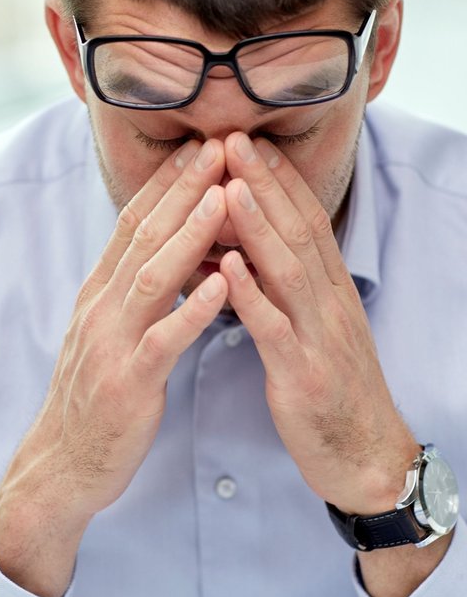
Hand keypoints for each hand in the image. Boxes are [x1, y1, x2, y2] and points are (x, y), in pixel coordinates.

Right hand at [0, 138, 228, 596]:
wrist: (65, 461)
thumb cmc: (99, 393)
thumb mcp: (110, 330)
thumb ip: (134, 289)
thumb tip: (164, 248)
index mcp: (101, 292)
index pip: (133, 223)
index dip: (166, 182)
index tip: (199, 145)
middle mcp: (102, 307)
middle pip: (144, 237)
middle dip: (183, 189)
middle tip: (217, 146)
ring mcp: (112, 343)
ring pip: (153, 277)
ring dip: (189, 234)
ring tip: (223, 196)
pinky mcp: (129, 382)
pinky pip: (164, 339)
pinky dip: (194, 307)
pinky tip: (224, 281)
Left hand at [219, 132, 418, 514]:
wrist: (368, 456)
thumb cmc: (336, 392)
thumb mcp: (321, 332)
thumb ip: (294, 293)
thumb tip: (256, 255)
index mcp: (332, 293)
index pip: (307, 223)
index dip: (280, 181)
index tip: (250, 143)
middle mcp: (330, 305)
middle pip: (297, 234)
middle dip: (264, 184)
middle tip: (233, 140)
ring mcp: (320, 339)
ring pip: (288, 272)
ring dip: (258, 227)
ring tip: (228, 186)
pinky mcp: (304, 376)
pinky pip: (275, 330)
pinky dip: (251, 296)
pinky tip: (227, 267)